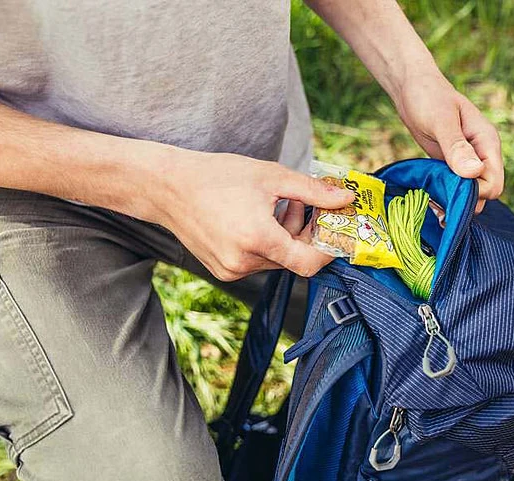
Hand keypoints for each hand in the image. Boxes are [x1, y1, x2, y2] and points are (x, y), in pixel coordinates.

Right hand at [155, 151, 353, 279]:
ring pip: (276, 259)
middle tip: (305, 204)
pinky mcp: (223, 270)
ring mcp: (231, 270)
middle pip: (293, 258)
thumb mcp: (271, 177)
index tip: (336, 232)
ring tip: (278, 205)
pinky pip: (257, 261)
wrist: (168, 187)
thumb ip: (313, 192)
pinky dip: (267, 242)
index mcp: (257, 239)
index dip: (328, 250)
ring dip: (286, 236)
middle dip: (306, 233)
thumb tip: (345, 199)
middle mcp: (243, 262)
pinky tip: (258, 217)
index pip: (308, 263)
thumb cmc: (217, 177)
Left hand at [394, 70, 503, 212]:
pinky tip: (430, 196)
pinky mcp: (452, 164)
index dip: (476, 193)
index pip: (494, 184)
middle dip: (465, 201)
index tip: (451, 190)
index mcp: (487, 142)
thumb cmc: (428, 97)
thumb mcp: (441, 121)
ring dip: (454, 201)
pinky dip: (446, 195)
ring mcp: (467, 160)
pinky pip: (456, 187)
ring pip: (471, 193)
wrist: (412, 87)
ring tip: (432, 200)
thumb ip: (457, 147)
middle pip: (485, 192)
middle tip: (437, 201)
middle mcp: (481, 154)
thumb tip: (474, 173)